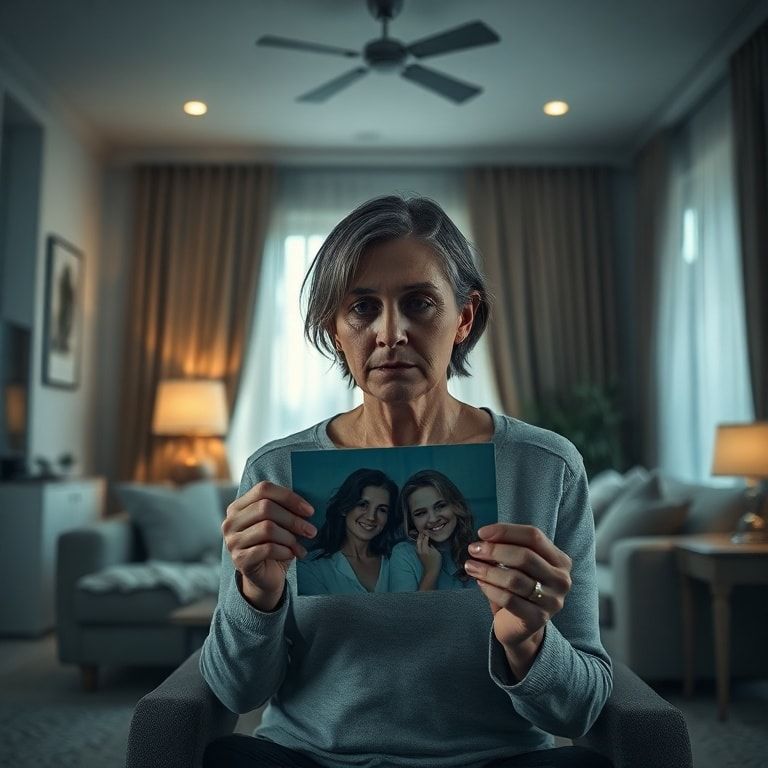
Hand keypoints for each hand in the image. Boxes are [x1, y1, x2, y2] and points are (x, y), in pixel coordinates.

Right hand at [221, 481, 315, 610]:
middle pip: (265, 508)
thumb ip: (286, 509)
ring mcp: (232, 541)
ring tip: (299, 545)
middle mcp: (231, 521)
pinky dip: (285, 551)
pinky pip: (267, 549)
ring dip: (290, 537)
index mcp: (239, 506)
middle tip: (311, 531)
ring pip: (267, 528)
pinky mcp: (239, 559)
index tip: (310, 511)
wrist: (266, 577)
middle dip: (293, 520)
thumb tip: (307, 506)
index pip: (264, 489)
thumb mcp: (280, 523)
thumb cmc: (275, 545)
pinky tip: (291, 554)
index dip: (289, 497)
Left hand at [415, 530, 441, 574]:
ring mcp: (418, 553)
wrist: (431, 571)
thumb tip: (429, 542)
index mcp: (425, 549)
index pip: (424, 539)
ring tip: (421, 535)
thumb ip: (432, 546)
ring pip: (417, 543)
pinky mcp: (418, 555)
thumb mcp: (436, 553)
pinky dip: (418, 542)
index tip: (426, 530)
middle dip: (420, 535)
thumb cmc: (436, 562)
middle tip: (422, 531)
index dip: (425, 535)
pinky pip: (417, 546)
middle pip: (418, 541)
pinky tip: (420, 541)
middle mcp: (420, 550)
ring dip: (419, 539)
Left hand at [464, 524, 571, 664]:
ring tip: (470, 566)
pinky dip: (490, 589)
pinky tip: (479, 583)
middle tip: (473, 549)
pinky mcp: (538, 618)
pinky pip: (509, 599)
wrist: (520, 627)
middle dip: (494, 550)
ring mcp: (552, 600)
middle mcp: (561, 579)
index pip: (533, 536)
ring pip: (514, 579)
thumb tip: (484, 537)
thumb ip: (508, 548)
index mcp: (559, 560)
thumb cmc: (517, 589)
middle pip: (525, 556)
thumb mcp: (518, 565)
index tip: (481, 532)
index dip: (506, 531)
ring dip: (487, 570)